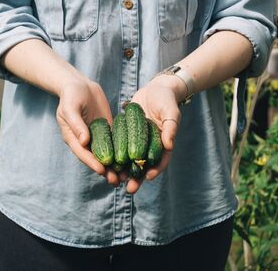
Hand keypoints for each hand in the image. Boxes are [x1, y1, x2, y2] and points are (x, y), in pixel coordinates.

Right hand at [56, 78, 118, 185]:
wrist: (80, 84)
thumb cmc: (71, 95)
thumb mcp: (70, 107)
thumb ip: (76, 124)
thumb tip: (84, 141)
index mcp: (74, 138)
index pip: (83, 154)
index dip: (92, 163)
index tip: (102, 171)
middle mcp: (85, 141)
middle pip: (96, 159)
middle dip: (106, 171)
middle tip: (117, 181)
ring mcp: (97, 136)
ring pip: (108, 154)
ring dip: (116, 166)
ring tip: (127, 176)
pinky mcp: (107, 130)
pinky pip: (116, 142)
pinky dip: (123, 152)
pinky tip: (133, 159)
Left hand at [125, 74, 185, 192]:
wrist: (155, 89)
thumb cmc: (166, 100)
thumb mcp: (170, 112)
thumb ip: (170, 128)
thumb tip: (169, 145)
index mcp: (163, 143)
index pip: (161, 160)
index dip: (155, 170)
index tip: (148, 177)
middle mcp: (150, 145)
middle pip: (144, 165)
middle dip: (137, 178)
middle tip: (129, 189)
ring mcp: (137, 140)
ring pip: (130, 159)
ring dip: (123, 171)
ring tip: (116, 181)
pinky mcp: (126, 134)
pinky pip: (120, 146)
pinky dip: (114, 155)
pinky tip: (106, 164)